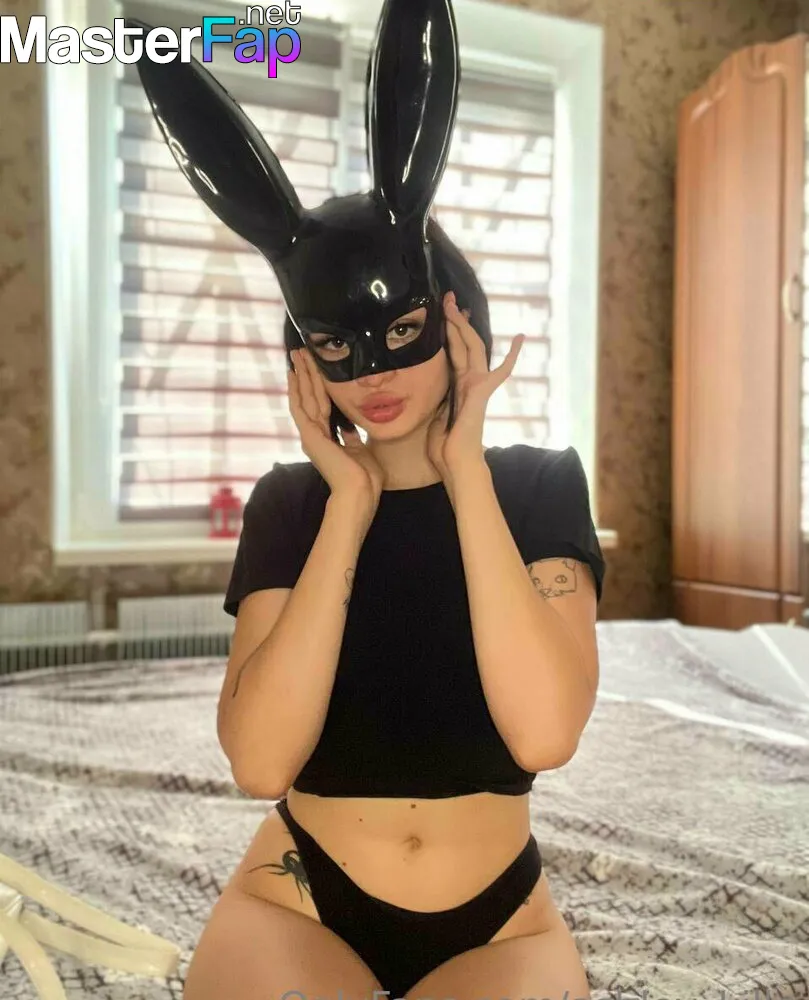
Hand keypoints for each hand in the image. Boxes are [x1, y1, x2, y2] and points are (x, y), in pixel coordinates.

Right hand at [287, 348, 384, 510]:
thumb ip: (350, 436)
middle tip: (299, 351)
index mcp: (325, 438)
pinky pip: (301, 407)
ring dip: (300, 374)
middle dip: (305, 373)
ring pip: (304, 397)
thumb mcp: (359, 449)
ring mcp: (310, 434)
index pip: (319, 404)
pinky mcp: (310, 436)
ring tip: (296, 354)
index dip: (315, 384)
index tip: (313, 366)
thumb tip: (347, 425)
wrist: (359, 493)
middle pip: (308, 396)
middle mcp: (314, 434)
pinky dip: (297, 390)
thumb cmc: (364, 478)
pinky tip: (294, 374)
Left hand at [427, 291, 523, 493]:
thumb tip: (419, 383)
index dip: (448, 331)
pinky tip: (520, 337)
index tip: (442, 313)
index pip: (452, 352)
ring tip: (455, 304)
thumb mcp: (432, 413)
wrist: (456, 462)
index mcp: (457, 385)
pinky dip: (511, 355)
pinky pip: (500, 370)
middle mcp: (470, 381)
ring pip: (472, 347)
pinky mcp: (483, 391)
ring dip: (463, 325)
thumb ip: (434, 395)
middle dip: (454, 320)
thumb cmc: (443, 447)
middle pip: (462, 343)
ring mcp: (478, 384)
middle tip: (446, 298)